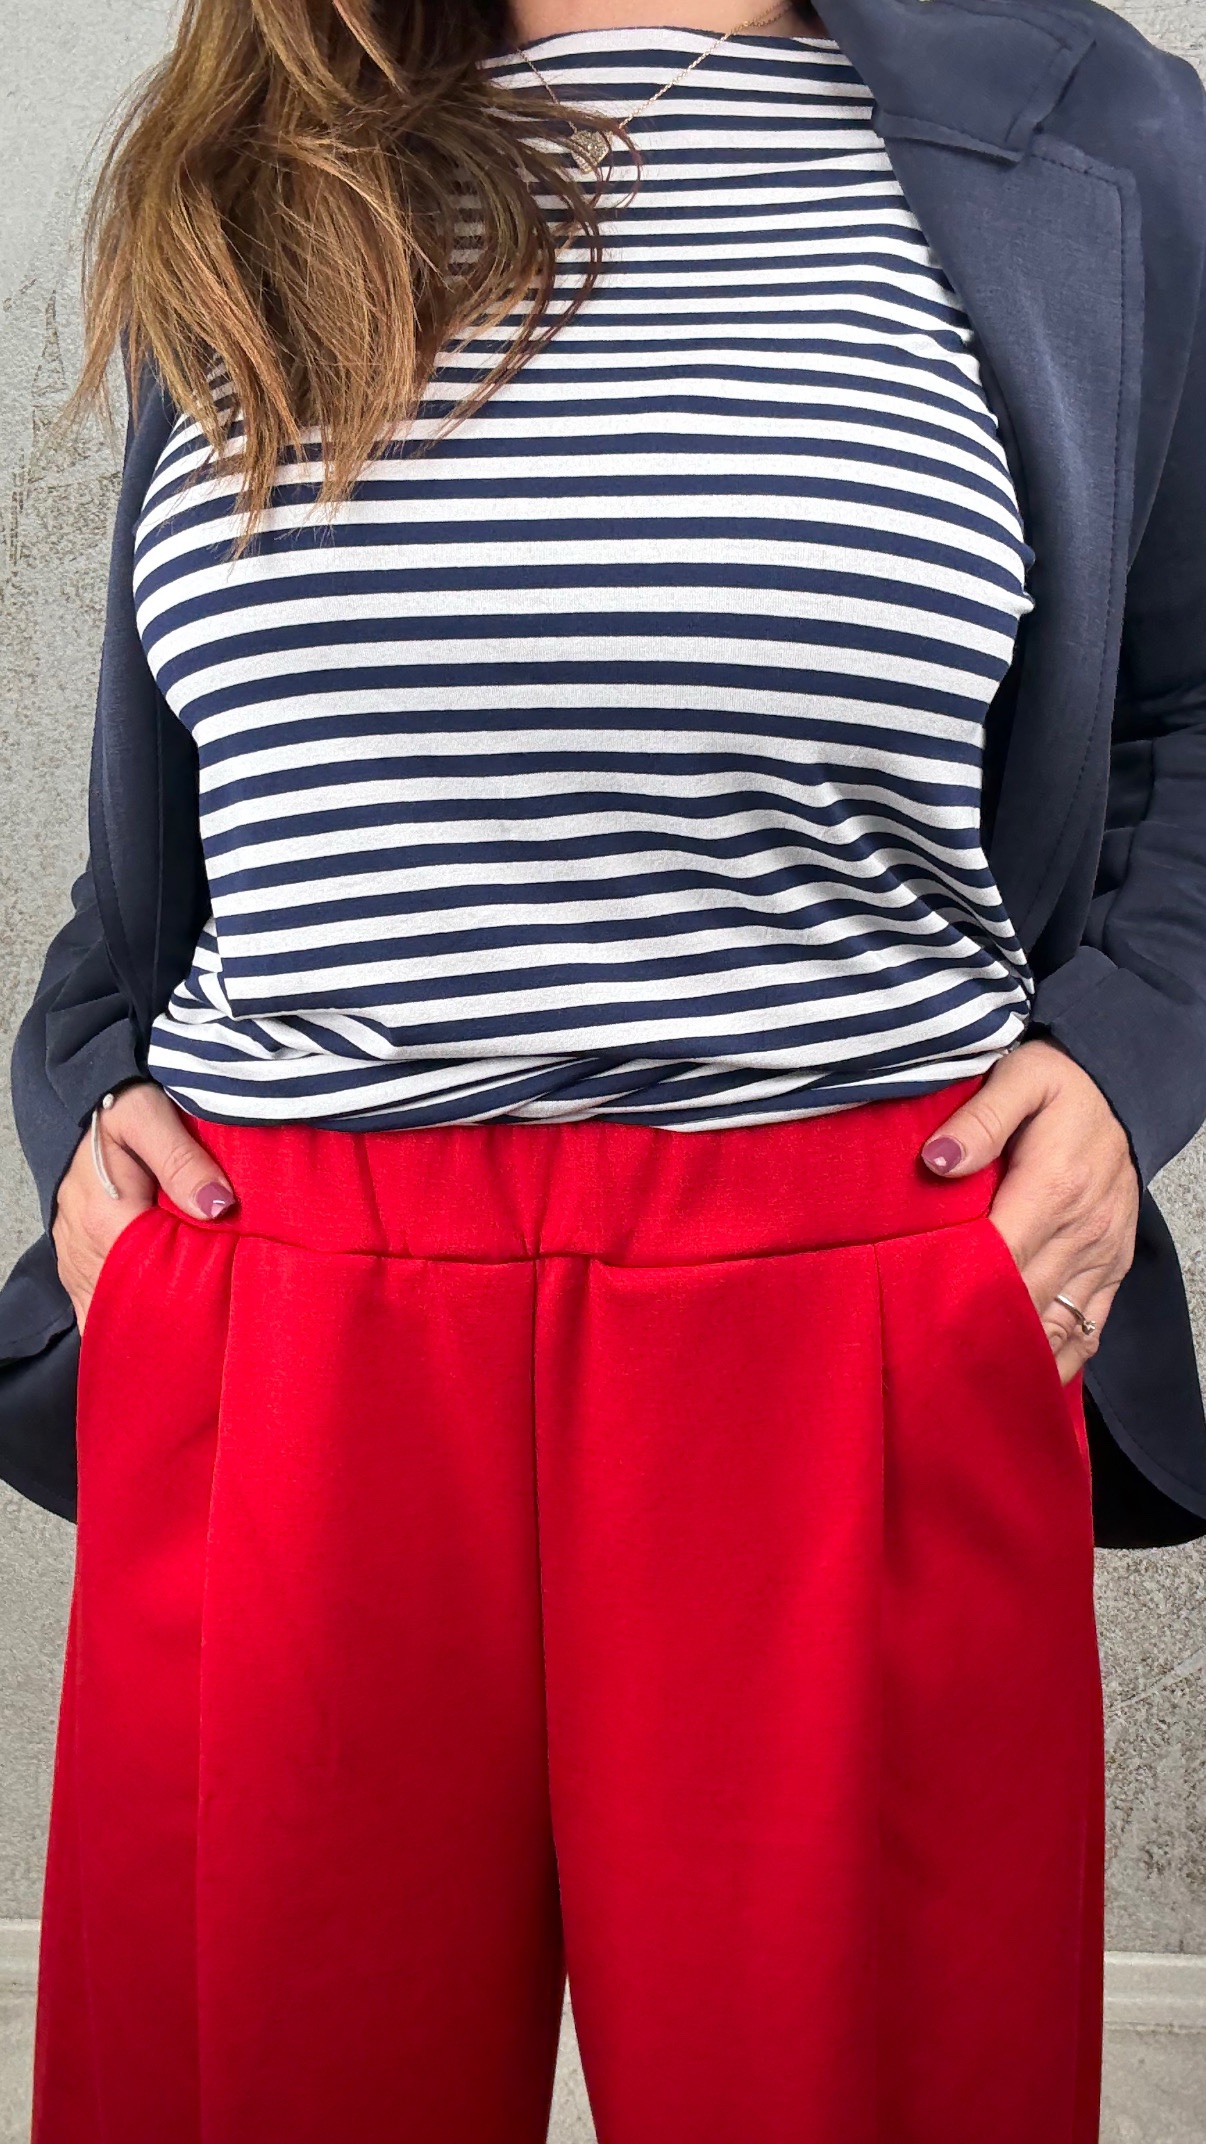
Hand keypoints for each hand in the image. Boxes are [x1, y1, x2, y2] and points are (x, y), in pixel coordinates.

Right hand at [51, 1081, 236, 1331]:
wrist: (87, 1101)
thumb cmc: (121, 1105)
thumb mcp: (150, 1116)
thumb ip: (182, 1160)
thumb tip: (218, 1206)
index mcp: (104, 1217)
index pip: (150, 1276)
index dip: (188, 1288)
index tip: (223, 1292)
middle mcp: (82, 1247)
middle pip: (131, 1300)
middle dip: (171, 1311)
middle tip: (213, 1315)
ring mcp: (75, 1258)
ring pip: (110, 1309)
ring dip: (146, 1317)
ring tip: (188, 1326)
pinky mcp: (74, 1261)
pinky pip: (92, 1306)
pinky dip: (120, 1316)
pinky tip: (151, 1326)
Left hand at [919, 1040, 1139, 1383]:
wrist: (1119, 1089)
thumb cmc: (1061, 1084)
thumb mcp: (1021, 1077)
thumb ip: (980, 1118)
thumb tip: (937, 1160)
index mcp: (1053, 1187)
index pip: (998, 1256)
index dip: (957, 1289)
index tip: (913, 1315)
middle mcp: (1082, 1230)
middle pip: (1021, 1299)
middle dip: (974, 1329)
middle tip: (920, 1359)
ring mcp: (1102, 1255)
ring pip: (1054, 1325)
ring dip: (1012, 1355)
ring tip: (960, 1381)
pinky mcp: (1112, 1267)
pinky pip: (1088, 1329)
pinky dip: (1057, 1358)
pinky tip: (1020, 1378)